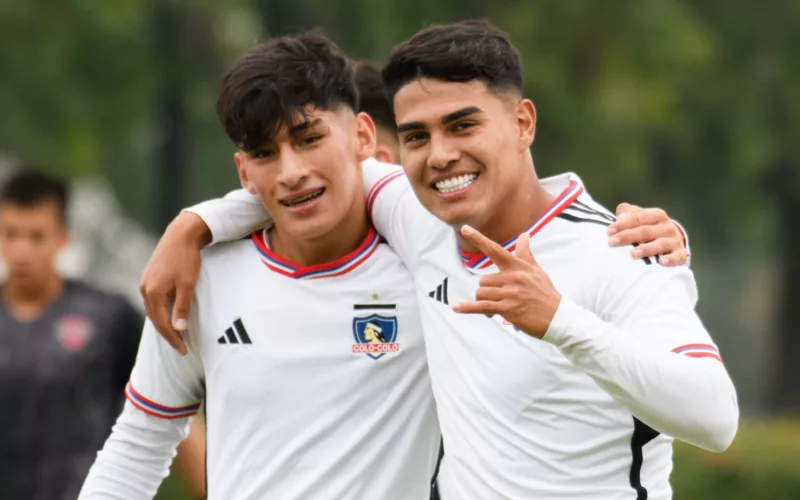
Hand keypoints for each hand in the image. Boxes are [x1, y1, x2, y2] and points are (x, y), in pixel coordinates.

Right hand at [139, 212, 209, 354]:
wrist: (181, 234)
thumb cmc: (187, 258)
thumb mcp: (188, 284)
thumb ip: (182, 307)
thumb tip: (179, 329)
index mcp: (153, 292)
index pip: (162, 323)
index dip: (173, 338)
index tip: (183, 350)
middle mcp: (145, 289)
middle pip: (155, 319)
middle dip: (168, 334)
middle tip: (181, 347)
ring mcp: (145, 283)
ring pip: (153, 310)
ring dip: (163, 323)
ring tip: (176, 335)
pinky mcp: (149, 278)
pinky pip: (153, 301)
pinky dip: (161, 312)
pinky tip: (169, 315)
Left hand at [451, 226, 560, 338]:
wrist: (558, 317)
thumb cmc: (546, 293)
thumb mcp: (537, 271)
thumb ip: (525, 253)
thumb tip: (524, 234)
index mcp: (518, 266)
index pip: (495, 249)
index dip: (478, 238)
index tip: (464, 228)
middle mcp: (513, 277)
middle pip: (483, 280)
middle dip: (487, 291)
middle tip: (499, 300)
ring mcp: (510, 293)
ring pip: (481, 293)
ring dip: (484, 302)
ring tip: (496, 309)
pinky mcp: (508, 309)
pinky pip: (482, 306)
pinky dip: (467, 308)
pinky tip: (456, 308)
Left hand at [607, 203, 689, 265]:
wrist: (673, 242)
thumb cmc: (649, 229)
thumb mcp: (640, 218)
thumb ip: (628, 213)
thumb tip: (620, 216)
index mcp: (657, 215)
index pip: (639, 217)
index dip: (623, 223)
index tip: (608, 231)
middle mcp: (667, 226)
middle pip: (646, 231)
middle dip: (628, 236)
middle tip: (612, 242)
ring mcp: (675, 241)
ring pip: (660, 244)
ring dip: (647, 249)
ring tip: (633, 254)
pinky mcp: (681, 254)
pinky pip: (677, 257)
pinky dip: (670, 259)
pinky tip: (661, 262)